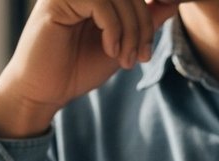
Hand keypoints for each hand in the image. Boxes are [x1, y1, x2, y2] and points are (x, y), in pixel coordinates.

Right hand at [0, 0, 179, 136]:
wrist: (43, 92)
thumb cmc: (77, 69)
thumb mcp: (122, 44)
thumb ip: (146, 21)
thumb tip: (175, 1)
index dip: (152, 9)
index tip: (153, 40)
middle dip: (144, 25)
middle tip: (142, 56)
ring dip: (131, 30)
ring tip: (126, 59)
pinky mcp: (57, 0)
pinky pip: (100, 2)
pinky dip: (113, 29)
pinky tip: (110, 51)